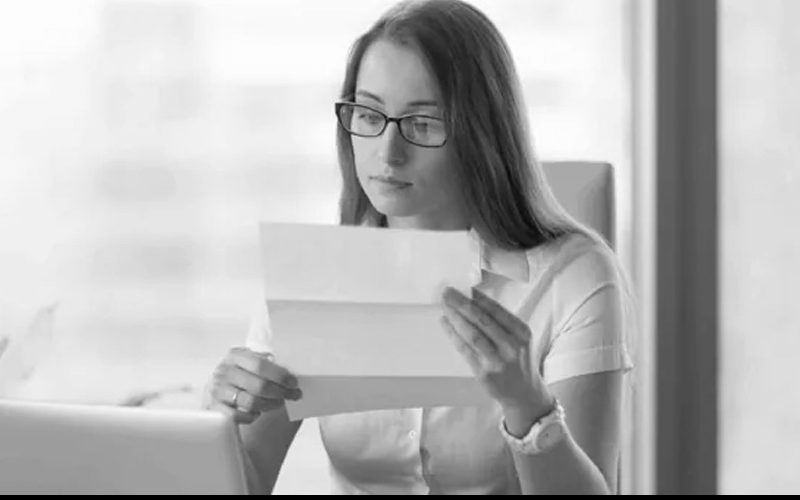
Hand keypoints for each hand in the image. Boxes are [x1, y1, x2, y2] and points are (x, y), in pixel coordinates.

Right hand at [206, 347, 301, 424]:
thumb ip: (266, 364)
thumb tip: (291, 373)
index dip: (280, 375)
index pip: (261, 365)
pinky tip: (257, 412)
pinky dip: (251, 416)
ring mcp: (218, 390)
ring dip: (269, 404)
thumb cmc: (240, 375)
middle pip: (259, 385)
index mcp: (236, 356)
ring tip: (278, 403)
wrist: (217, 389)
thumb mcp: (250, 363)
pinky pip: (237, 416)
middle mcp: (225, 371)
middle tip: (293, 395)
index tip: (294, 383)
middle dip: (280, 392)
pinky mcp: (214, 408)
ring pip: (251, 402)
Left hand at [441, 286, 549, 412]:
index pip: (497, 311)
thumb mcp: (519, 339)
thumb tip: (473, 299)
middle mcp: (511, 346)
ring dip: (455, 318)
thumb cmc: (518, 360)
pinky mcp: (484, 373)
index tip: (464, 288)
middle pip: (482, 320)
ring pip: (472, 334)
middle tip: (447, 293)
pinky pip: (465, 350)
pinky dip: (453, 335)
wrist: (524, 394)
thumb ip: (501, 322)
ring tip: (444, 307)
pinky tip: (446, 324)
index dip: (478, 298)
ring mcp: (497, 361)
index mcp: (522, 333)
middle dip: (462, 304)